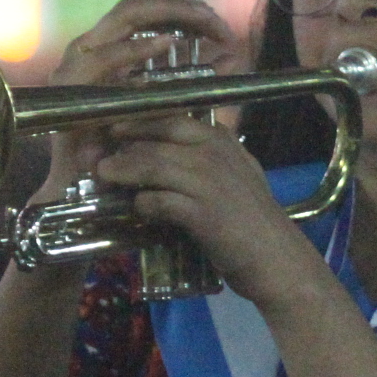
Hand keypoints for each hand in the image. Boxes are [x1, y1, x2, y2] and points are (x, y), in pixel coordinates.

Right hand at [42, 0, 240, 195]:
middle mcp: (92, 47)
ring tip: (202, 23)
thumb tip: (231, 59)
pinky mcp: (70, 84)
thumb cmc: (123, 150)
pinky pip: (106, 56)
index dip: (183, 7)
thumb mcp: (163, 109)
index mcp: (110, 49)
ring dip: (169, 14)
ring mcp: (79, 61)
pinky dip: (137, 48)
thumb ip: (190, 82)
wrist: (82, 188)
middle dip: (182, 5)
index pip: (146, 8)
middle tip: (217, 22)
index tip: (218, 25)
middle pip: (138, 2)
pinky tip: (167, 43)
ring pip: (125, 15)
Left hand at [95, 118, 327, 307]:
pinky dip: (144, 204)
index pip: (172, 118)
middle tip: (101, 153)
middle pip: (157, 139)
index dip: (140, 120)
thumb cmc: (254, 219)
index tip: (116, 125)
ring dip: (124, 171)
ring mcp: (208, 182)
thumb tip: (174, 150)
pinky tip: (137, 208)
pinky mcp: (202, 212)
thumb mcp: (239, 174)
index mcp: (221, 141)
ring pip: (153, 166)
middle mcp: (214, 154)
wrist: (275, 257)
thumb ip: (212, 156)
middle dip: (124, 143)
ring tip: (105, 176)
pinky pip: (160, 201)